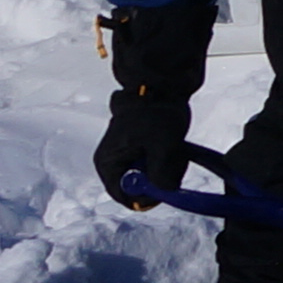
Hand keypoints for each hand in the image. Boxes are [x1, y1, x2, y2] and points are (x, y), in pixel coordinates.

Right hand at [94, 0, 212, 205]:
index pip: (123, 197)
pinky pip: (154, 163)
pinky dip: (166, 159)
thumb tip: (165, 193)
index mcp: (108, 164)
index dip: (146, 198)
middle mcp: (112, 161)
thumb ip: (162, 176)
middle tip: (173, 162)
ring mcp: (125, 153)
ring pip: (149, 176)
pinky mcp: (138, 146)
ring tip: (174, 148)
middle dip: (159, 179)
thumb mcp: (163, 147)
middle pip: (138, 187)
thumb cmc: (156, 113)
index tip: (166, 189)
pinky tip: (174, 144)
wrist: (160, 84)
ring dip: (166, 168)